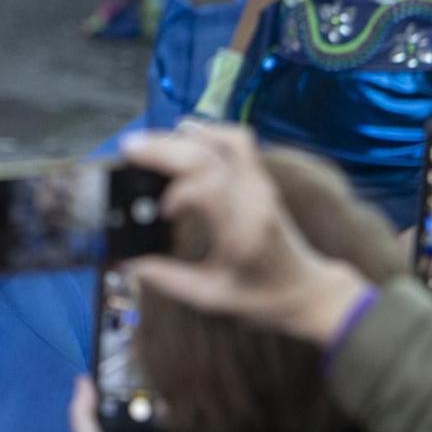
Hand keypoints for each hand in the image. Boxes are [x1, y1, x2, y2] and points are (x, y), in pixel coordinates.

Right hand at [123, 125, 369, 344]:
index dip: (177, 193)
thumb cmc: (260, 298)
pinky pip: (236, 141)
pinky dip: (207, 132)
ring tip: (151, 142)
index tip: (161, 213)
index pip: (209, 189)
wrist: (306, 291)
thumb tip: (126, 262)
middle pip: (208, 156)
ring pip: (223, 140)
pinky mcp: (260, 178)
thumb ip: (166, 279)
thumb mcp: (211, 298)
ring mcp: (260, 184)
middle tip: (129, 148)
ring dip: (184, 136)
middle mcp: (253, 199)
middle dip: (164, 148)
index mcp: (242, 231)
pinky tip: (182, 136)